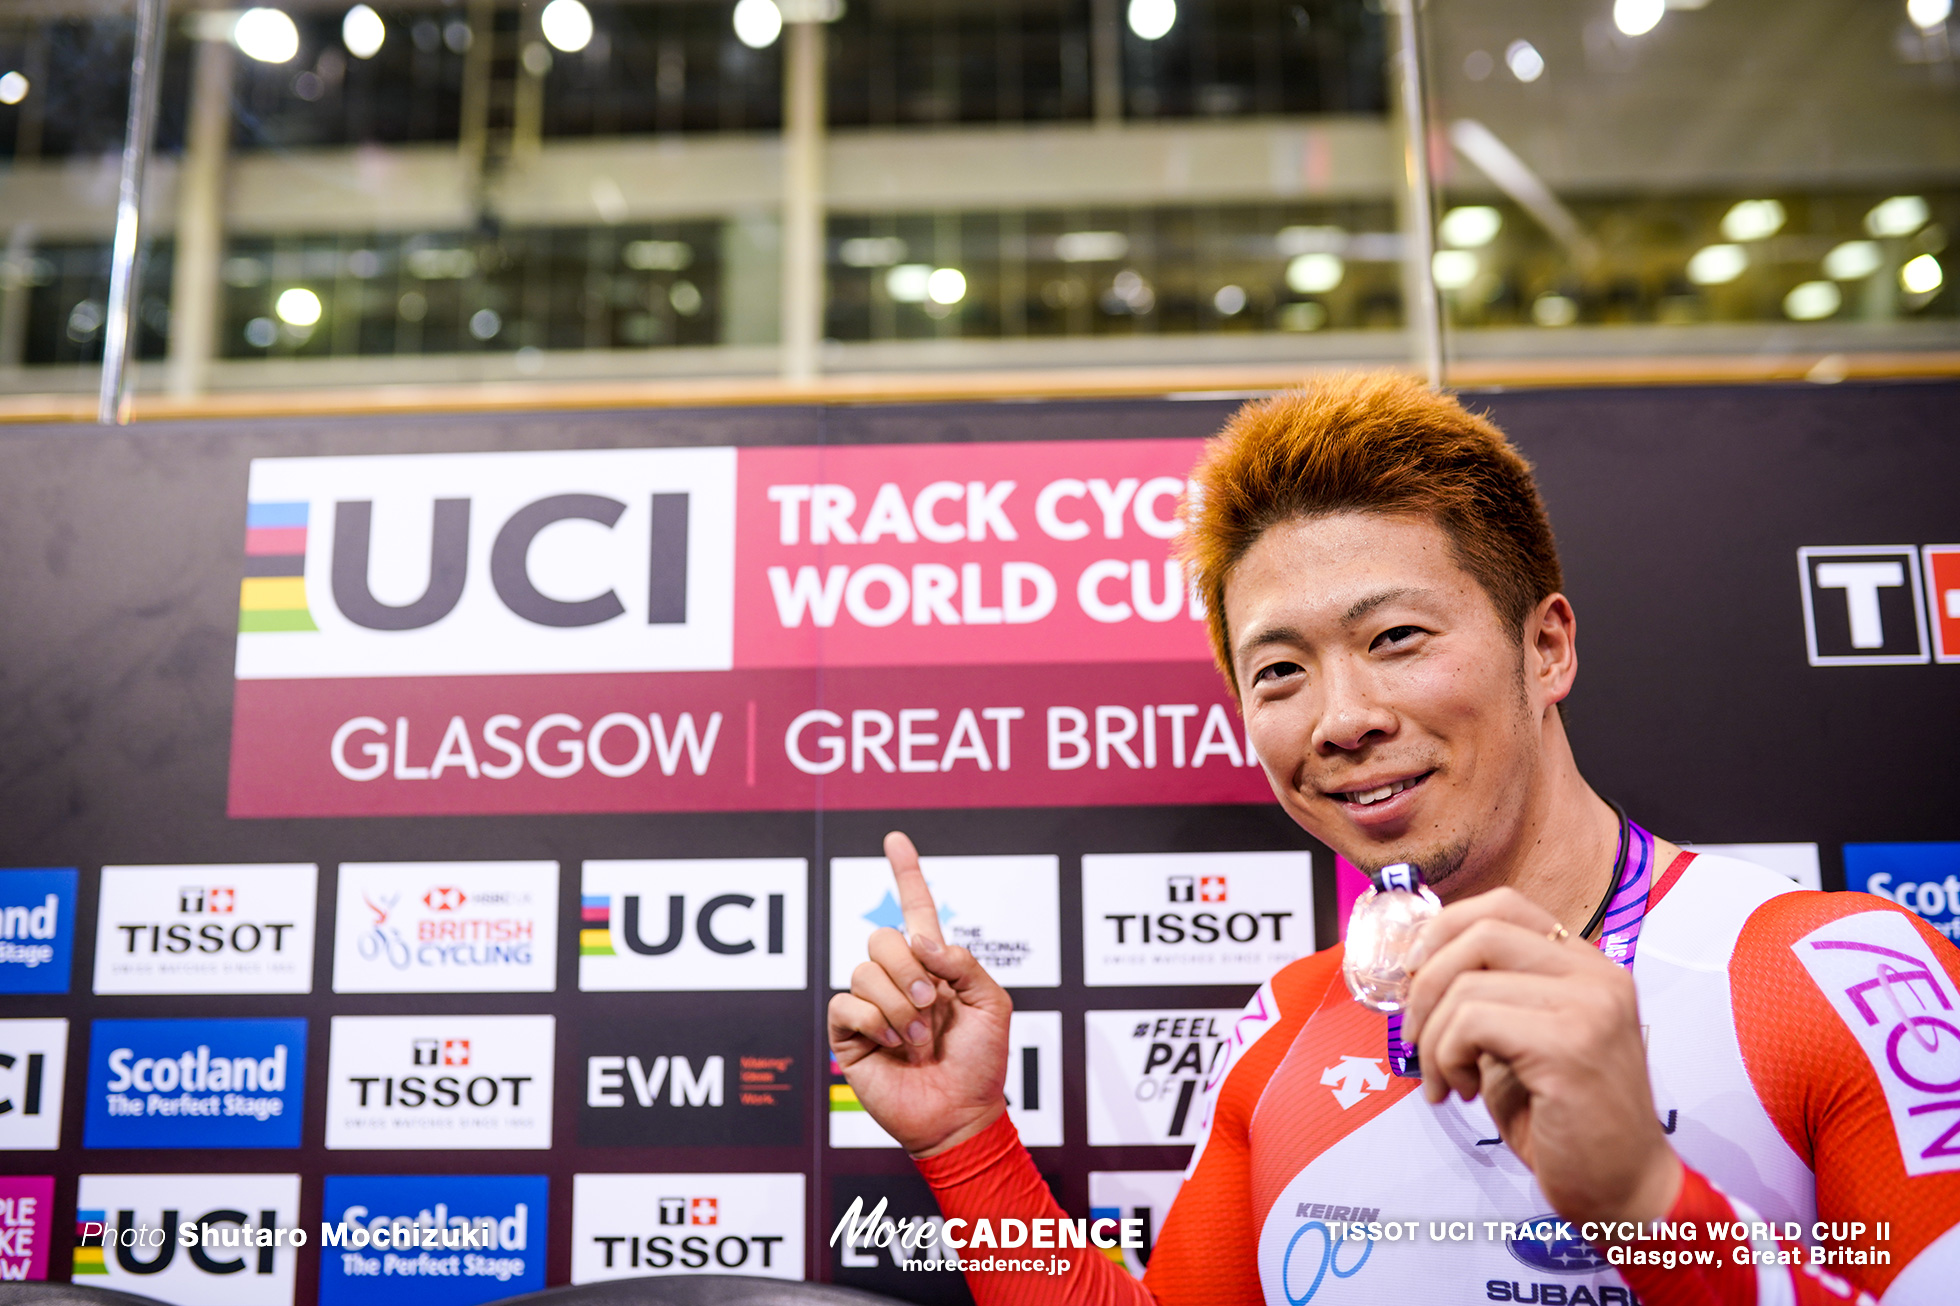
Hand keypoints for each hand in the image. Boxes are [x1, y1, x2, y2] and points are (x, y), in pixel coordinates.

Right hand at [826, 831, 1011, 1157]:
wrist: (960, 1113)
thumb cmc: (980, 1062)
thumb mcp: (992, 1003)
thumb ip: (962, 962)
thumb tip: (920, 941)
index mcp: (933, 966)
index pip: (915, 910)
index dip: (905, 874)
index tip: (895, 838)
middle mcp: (897, 979)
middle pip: (880, 937)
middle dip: (909, 969)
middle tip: (932, 1004)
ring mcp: (870, 1005)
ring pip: (864, 970)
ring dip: (899, 1006)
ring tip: (917, 1039)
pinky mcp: (848, 1033)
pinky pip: (846, 1003)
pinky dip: (875, 1023)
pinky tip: (892, 1046)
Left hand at [1402, 886, 1681, 1225]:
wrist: (1622, 1190)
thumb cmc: (1565, 1122)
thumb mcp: (1522, 1040)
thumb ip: (1491, 995)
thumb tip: (1417, 965)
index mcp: (1586, 966)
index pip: (1504, 905)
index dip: (1445, 928)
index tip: (1414, 970)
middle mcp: (1596, 975)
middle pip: (1480, 931)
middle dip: (1425, 982)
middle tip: (1414, 1035)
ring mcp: (1589, 1005)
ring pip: (1466, 984)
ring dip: (1431, 1037)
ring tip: (1443, 1080)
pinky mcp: (1570, 1044)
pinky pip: (1471, 1023)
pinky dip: (1446, 1056)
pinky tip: (1462, 1091)